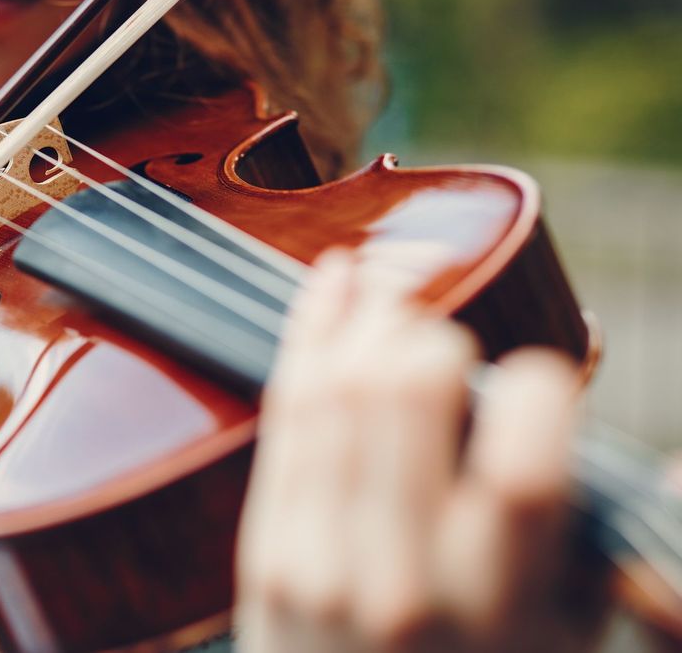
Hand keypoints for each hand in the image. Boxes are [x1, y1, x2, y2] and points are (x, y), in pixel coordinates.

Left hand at [235, 249, 605, 651]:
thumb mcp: (564, 626)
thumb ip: (589, 529)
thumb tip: (628, 416)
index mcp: (496, 603)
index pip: (520, 466)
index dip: (537, 391)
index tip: (539, 377)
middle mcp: (404, 578)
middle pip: (410, 393)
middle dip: (436, 331)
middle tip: (451, 328)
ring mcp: (321, 561)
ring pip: (339, 390)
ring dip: (368, 314)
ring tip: (394, 276)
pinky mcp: (266, 548)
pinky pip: (286, 417)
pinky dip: (310, 337)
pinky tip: (333, 284)